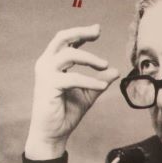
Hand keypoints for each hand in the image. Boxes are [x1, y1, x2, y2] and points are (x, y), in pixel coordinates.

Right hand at [24, 24, 119, 159]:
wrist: (53, 133)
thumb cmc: (67, 111)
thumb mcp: (88, 93)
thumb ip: (100, 80)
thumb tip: (116, 70)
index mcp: (54, 63)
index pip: (65, 40)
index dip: (81, 33)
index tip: (98, 29)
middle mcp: (46, 64)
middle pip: (61, 38)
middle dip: (80, 32)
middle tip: (98, 33)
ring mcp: (45, 74)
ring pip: (68, 55)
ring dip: (90, 58)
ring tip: (105, 66)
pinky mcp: (48, 86)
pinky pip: (72, 78)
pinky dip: (89, 81)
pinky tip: (102, 87)